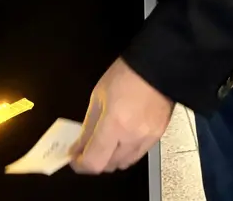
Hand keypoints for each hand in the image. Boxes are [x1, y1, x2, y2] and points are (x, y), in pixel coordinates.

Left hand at [68, 58, 174, 173]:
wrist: (158, 65)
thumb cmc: (127, 75)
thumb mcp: (98, 96)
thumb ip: (88, 126)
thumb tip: (78, 146)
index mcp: (115, 124)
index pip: (94, 161)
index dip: (80, 164)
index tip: (74, 157)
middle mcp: (133, 136)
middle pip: (109, 166)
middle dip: (95, 160)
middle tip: (87, 148)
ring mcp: (148, 138)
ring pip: (125, 163)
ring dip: (112, 158)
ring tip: (107, 143)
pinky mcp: (158, 136)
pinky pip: (138, 154)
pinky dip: (127, 151)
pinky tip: (123, 137)